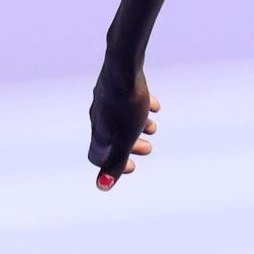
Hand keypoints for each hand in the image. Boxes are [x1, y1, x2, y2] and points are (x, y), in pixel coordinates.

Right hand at [88, 66, 158, 190]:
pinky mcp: (115, 84)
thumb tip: (102, 187)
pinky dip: (140, 107)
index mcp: (99, 133)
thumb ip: (116, 161)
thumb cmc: (126, 105)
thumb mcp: (125, 137)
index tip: (131, 167)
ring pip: (119, 119)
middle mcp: (98, 117)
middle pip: (111, 138)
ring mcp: (105, 99)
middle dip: (130, 147)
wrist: (123, 66)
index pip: (98, 157)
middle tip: (148, 148)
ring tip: (153, 127)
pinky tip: (155, 105)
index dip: (112, 167)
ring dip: (137, 127)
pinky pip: (126, 100)